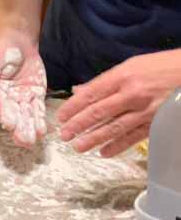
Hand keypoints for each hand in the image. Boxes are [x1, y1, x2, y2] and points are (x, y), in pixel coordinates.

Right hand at [0, 34, 46, 147]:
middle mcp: (9, 98)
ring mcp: (22, 98)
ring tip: (34, 140)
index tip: (9, 124)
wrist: (19, 43)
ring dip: (30, 128)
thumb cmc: (3, 50)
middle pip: (14, 115)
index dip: (5, 114)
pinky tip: (42, 130)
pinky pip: (38, 109)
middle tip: (24, 141)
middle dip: (19, 128)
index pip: (1, 105)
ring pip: (27, 115)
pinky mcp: (35, 95)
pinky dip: (40, 119)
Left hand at [57, 49, 180, 157]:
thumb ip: (104, 81)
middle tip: (64, 135)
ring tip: (78, 147)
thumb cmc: (158, 67)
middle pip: (99, 113)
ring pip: (113, 128)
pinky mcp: (155, 123)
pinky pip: (133, 137)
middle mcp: (131, 94)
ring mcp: (144, 111)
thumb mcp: (129, 66)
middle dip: (79, 125)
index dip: (73, 107)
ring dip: (94, 139)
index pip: (91, 94)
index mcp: (122, 77)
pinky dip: (117, 146)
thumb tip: (79, 91)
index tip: (61, 117)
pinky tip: (104, 152)